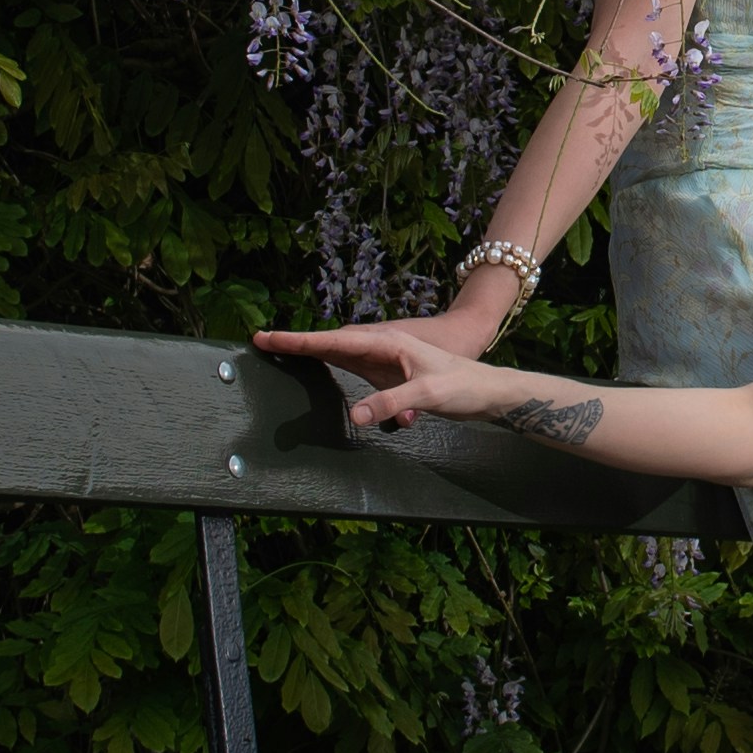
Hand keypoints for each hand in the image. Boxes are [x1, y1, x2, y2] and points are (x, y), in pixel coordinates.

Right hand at [257, 322, 487, 433]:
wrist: (490, 388)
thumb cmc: (463, 383)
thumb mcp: (427, 393)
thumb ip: (390, 402)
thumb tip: (354, 416)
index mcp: (386, 343)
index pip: (333, 341)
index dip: (298, 340)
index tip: (268, 336)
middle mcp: (381, 346)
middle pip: (329, 342)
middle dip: (296, 342)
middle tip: (262, 341)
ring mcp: (385, 359)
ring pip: (339, 353)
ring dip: (311, 352)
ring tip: (280, 350)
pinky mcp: (390, 373)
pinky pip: (353, 366)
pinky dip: (331, 364)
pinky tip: (320, 366)